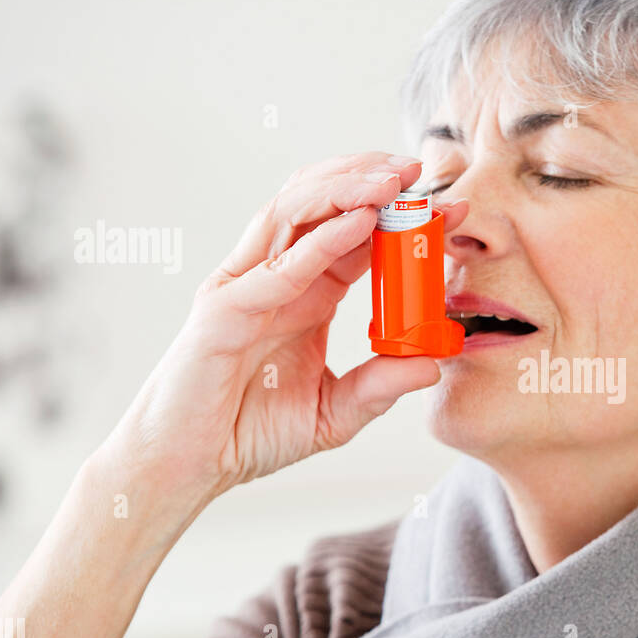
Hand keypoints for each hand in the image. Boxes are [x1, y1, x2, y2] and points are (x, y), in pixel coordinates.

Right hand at [100, 152, 469, 506]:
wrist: (189, 467)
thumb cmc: (249, 433)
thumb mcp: (334, 413)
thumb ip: (379, 387)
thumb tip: (433, 365)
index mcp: (307, 294)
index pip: (356, 236)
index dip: (400, 216)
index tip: (448, 210)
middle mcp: (275, 279)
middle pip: (321, 206)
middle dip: (369, 180)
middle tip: (416, 171)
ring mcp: (245, 289)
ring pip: (293, 214)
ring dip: (345, 191)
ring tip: (391, 181)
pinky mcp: (222, 312)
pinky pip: (276, 269)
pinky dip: (320, 241)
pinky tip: (360, 223)